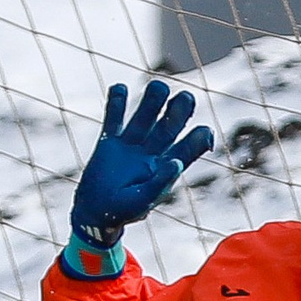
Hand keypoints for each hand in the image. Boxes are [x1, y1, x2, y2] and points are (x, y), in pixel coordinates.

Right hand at [69, 80, 214, 246]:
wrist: (95, 213)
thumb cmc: (123, 211)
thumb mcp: (142, 202)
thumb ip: (159, 184)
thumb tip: (176, 162)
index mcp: (167, 166)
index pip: (190, 146)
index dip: (200, 137)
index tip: (204, 132)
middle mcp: (153, 150)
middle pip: (171, 123)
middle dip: (180, 109)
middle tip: (184, 98)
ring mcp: (131, 143)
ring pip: (145, 114)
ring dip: (153, 99)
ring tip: (158, 87)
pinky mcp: (109, 141)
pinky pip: (114, 117)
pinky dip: (116, 101)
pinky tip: (120, 88)